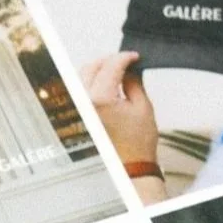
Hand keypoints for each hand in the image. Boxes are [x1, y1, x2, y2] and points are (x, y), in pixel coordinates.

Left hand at [81, 51, 164, 204]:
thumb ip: (133, 81)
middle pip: (92, 67)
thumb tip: (129, 68)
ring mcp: (79, 110)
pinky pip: (80, 90)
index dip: (125, 57)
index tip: (134, 56)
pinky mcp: (80, 115)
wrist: (130, 165)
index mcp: (100, 100)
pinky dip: (91, 82)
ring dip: (98, 69)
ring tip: (116, 71)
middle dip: (109, 60)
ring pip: (81, 76)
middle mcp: (84, 103)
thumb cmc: (137, 143)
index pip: (111, 66)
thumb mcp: (142, 105)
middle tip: (126, 61)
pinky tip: (104, 83)